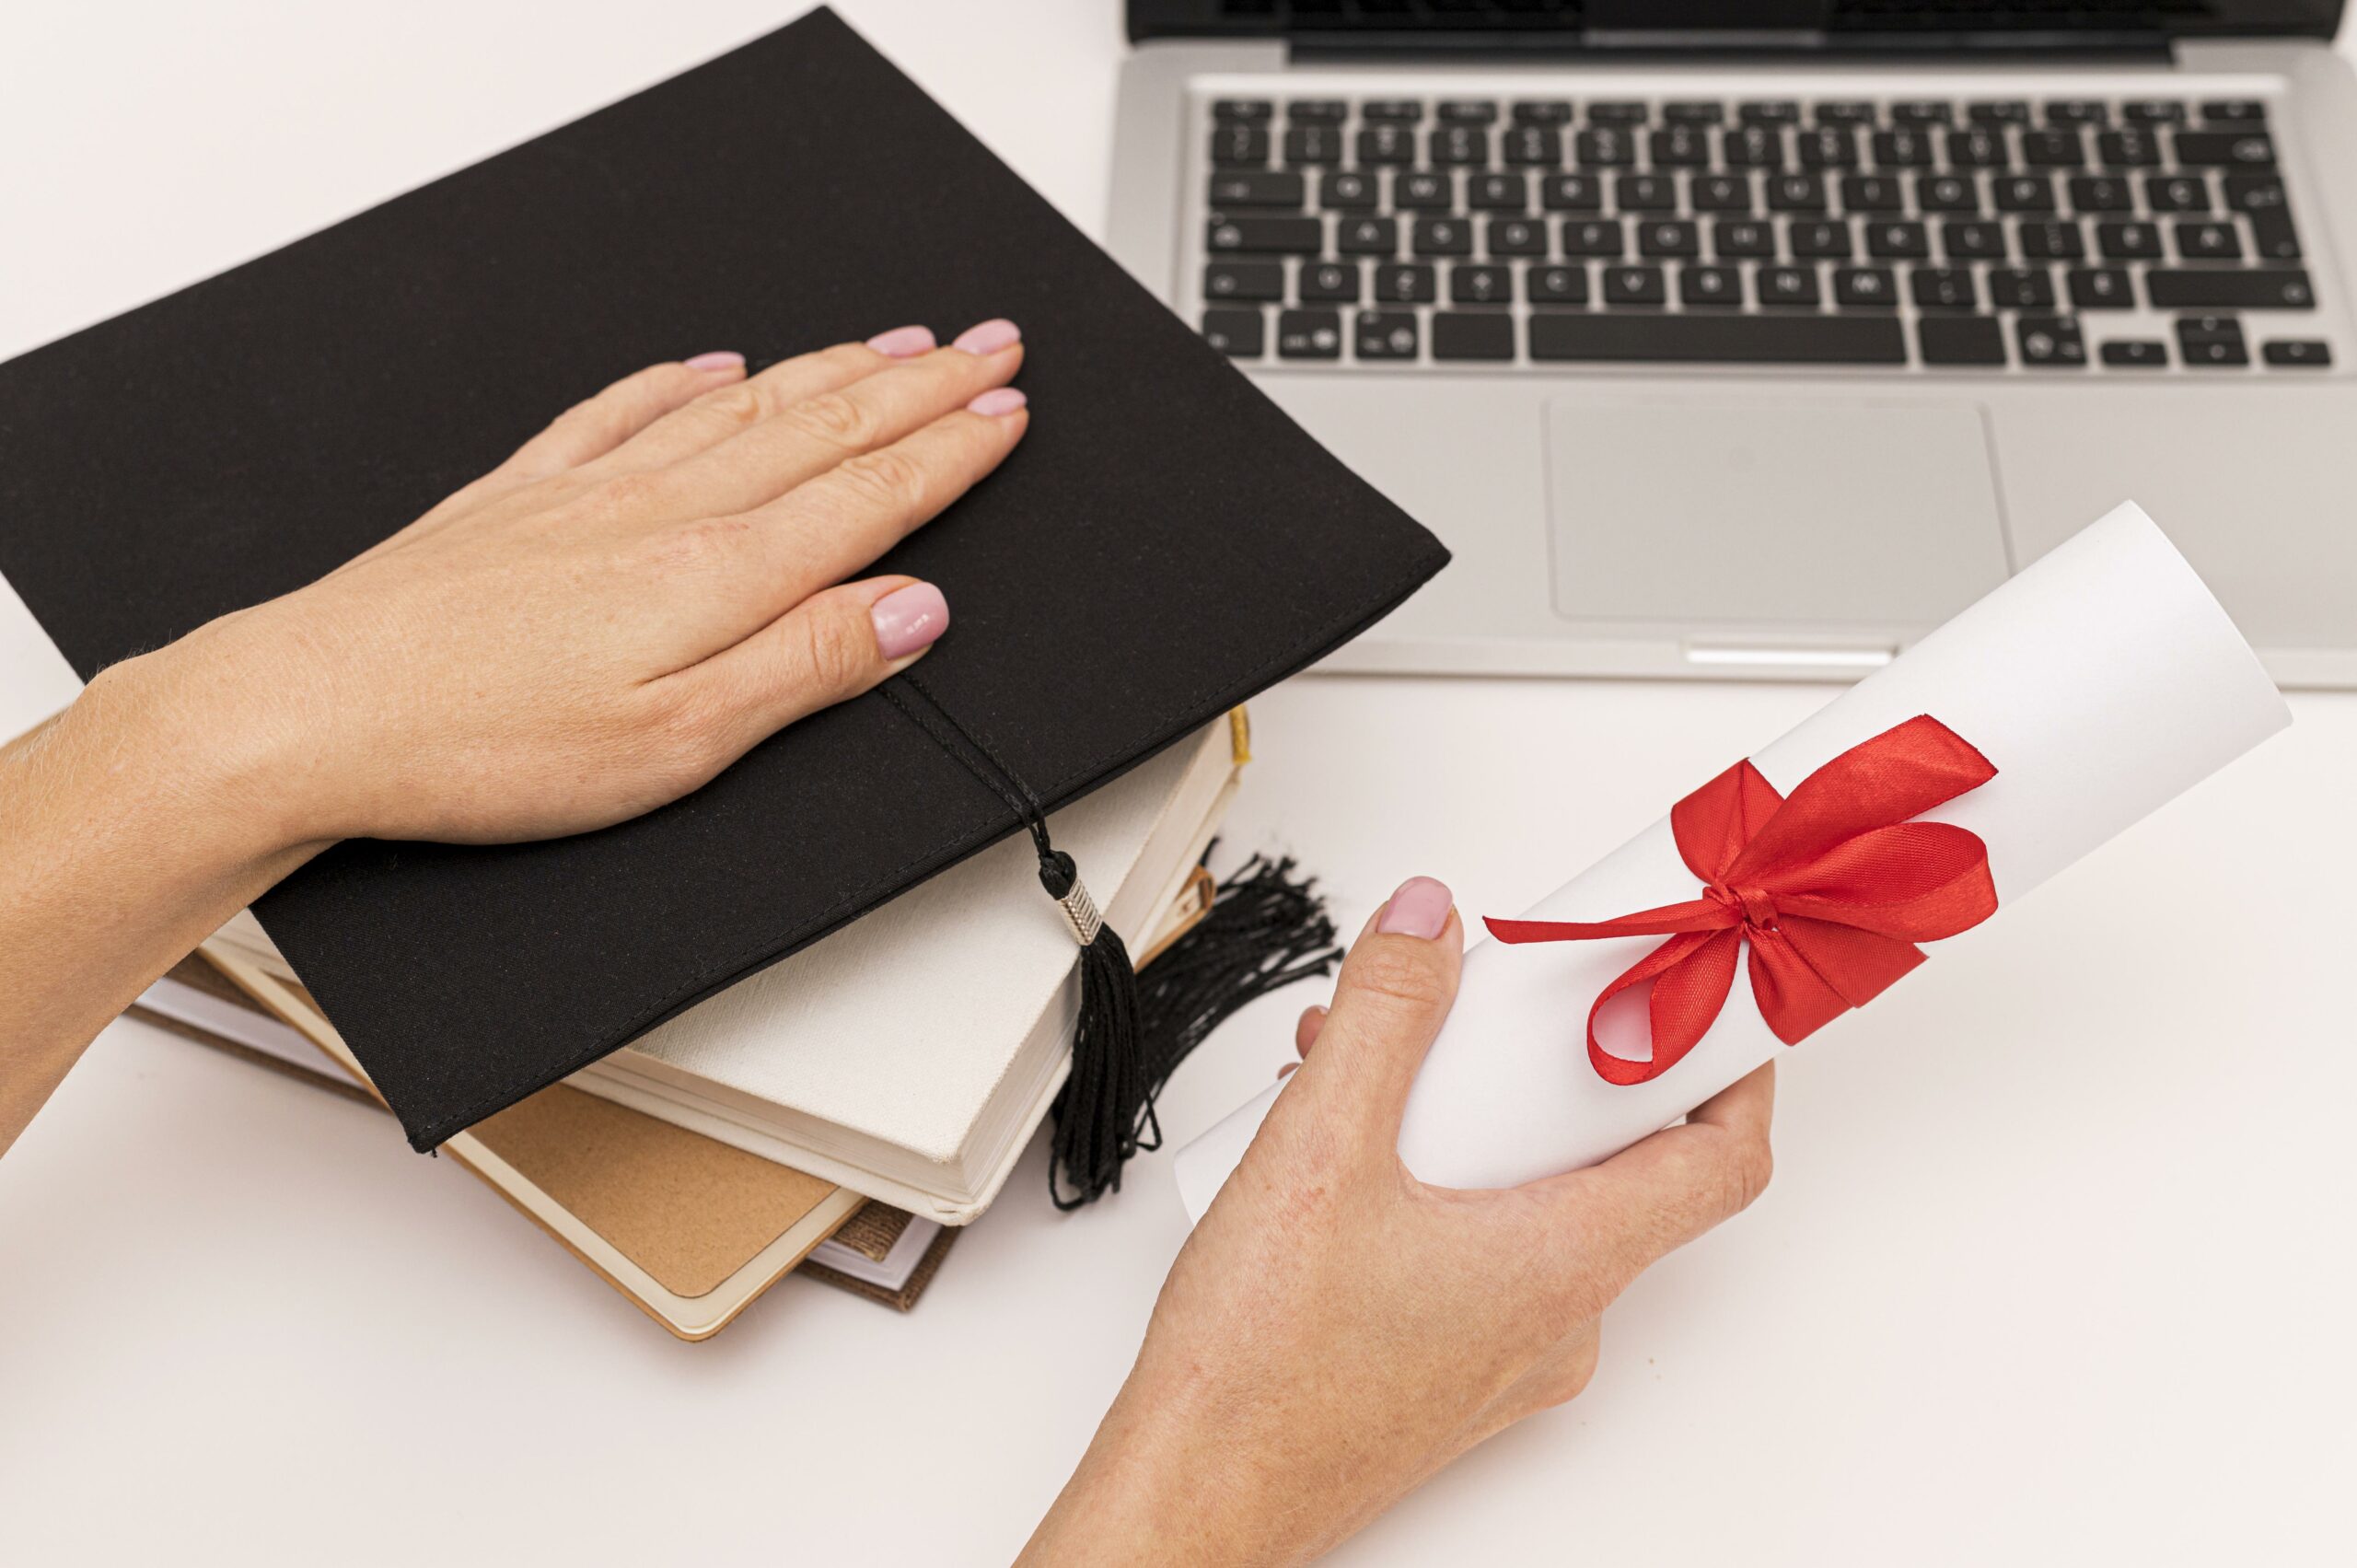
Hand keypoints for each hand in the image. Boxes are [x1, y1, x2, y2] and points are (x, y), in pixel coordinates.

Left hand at [0, 320, 1027, 1149]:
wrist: (310, 710)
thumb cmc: (484, 745)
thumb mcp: (679, 742)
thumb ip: (804, 667)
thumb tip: (910, 612)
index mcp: (715, 574)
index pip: (867, 496)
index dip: (950, 451)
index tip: (1008, 412)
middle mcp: (661, 511)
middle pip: (821, 430)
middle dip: (919, 383)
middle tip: (990, 345)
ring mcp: (587, 493)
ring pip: (740, 407)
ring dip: (830, 369)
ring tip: (894, 340)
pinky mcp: (518, 498)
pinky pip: (622, 410)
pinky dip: (681, 379)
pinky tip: (708, 365)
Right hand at [1023, 877, 1775, 1567]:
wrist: (1193, 1498)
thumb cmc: (1257, 1376)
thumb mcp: (1318, 1150)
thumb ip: (1388, 1016)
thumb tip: (1430, 925)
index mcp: (1564, 1263)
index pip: (1720, 1159)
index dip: (1733, 1065)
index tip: (1710, 998)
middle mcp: (1557, 1319)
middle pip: (1615, 1163)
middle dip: (1546, 1066)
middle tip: (1491, 1009)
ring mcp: (1508, 1354)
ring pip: (1534, 1201)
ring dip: (1470, 1118)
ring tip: (1361, 1074)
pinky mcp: (1453, 1369)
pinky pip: (1484, 1248)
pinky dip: (1437, 1179)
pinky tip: (1338, 1153)